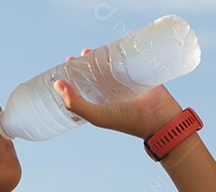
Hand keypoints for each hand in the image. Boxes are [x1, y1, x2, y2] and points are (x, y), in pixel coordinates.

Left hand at [56, 48, 184, 139]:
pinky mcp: (139, 74)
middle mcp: (111, 93)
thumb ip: (76, 103)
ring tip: (90, 50)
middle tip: (79, 56)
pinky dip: (119, 53)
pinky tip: (112, 46)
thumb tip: (57, 84)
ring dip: (99, 57)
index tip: (67, 66)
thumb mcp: (97, 115)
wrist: (158, 119)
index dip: (74, 78)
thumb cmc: (127, 121)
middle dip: (85, 65)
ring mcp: (125, 83)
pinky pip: (127, 60)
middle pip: (95, 75)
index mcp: (101, 104)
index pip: (83, 88)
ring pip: (109, 66)